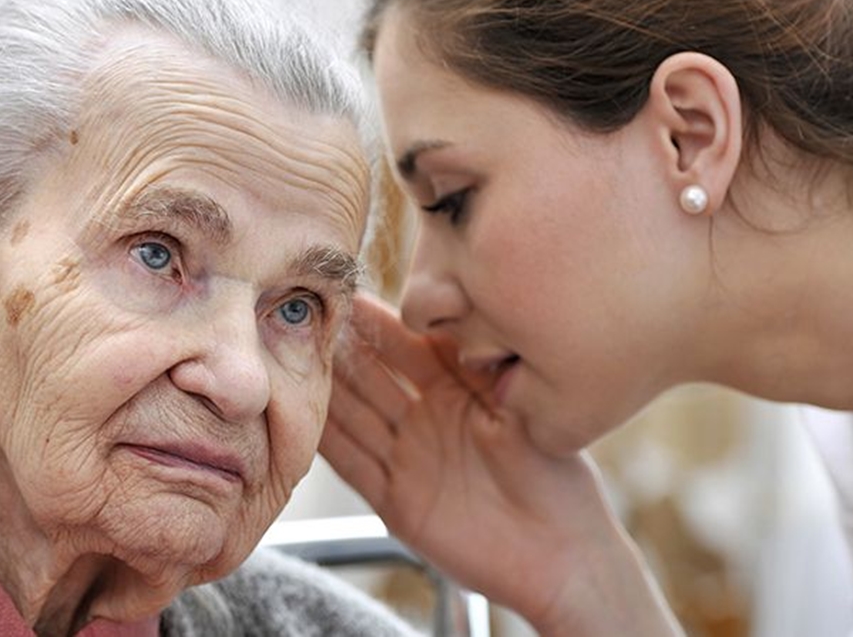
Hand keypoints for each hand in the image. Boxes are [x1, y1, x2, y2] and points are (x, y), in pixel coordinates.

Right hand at [320, 293, 680, 635]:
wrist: (561, 558)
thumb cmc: (559, 481)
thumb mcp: (522, 412)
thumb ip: (482, 369)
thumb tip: (455, 316)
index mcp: (460, 393)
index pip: (410, 348)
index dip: (380, 323)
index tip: (348, 295)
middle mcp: (428, 422)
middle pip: (374, 379)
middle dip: (342, 349)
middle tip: (304, 318)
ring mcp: (410, 462)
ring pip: (356, 418)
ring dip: (327, 391)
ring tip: (291, 358)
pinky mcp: (398, 503)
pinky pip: (354, 466)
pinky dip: (327, 445)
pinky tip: (300, 419)